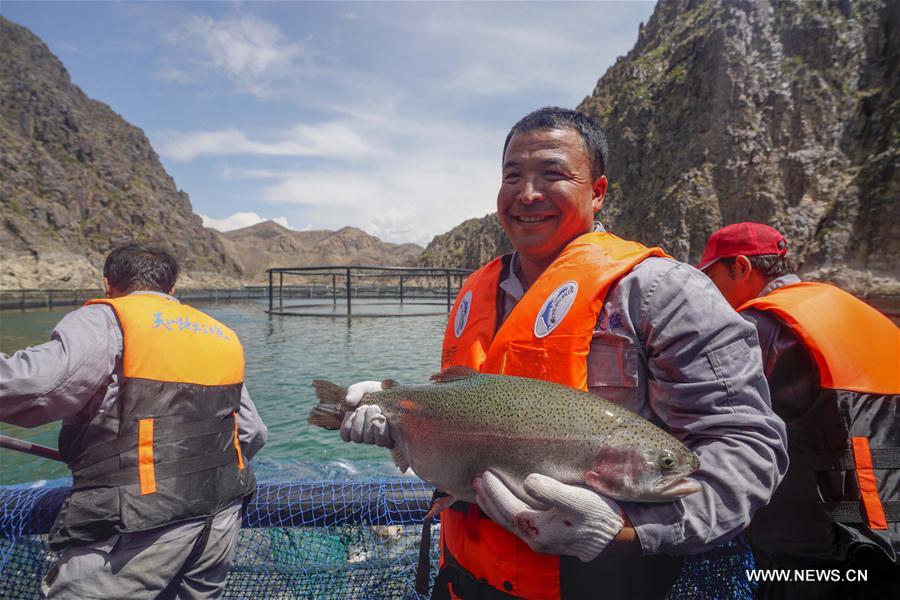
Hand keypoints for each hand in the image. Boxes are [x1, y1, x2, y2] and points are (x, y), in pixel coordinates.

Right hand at [339, 381, 393, 447]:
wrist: (401, 396)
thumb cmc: (381, 392)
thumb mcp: (366, 388)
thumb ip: (355, 391)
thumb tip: (348, 401)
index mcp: (357, 424)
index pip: (345, 434)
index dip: (347, 424)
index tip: (353, 411)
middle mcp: (366, 434)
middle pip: (356, 437)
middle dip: (361, 420)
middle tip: (369, 407)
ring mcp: (377, 438)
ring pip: (367, 439)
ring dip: (371, 421)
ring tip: (377, 408)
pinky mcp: (389, 440)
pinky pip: (380, 440)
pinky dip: (381, 428)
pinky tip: (385, 418)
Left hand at [474, 471, 623, 561]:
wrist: (615, 536)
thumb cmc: (597, 515)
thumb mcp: (576, 500)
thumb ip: (550, 491)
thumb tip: (527, 480)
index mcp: (539, 530)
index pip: (508, 508)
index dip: (495, 491)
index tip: (485, 474)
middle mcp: (536, 539)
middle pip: (504, 518)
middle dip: (488, 499)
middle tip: (476, 480)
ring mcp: (540, 541)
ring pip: (509, 523)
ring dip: (494, 507)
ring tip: (482, 491)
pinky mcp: (547, 538)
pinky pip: (517, 525)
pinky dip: (505, 513)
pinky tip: (504, 505)